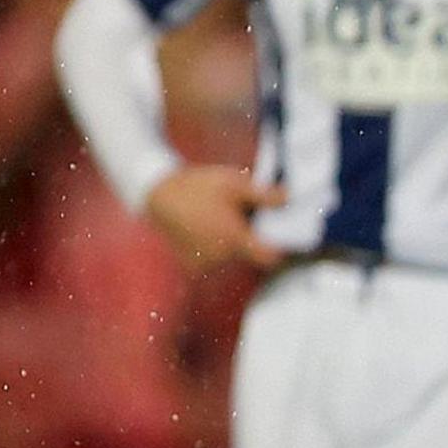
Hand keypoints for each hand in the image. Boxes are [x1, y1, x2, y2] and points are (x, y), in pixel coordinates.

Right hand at [141, 165, 288, 274]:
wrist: (157, 194)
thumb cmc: (198, 186)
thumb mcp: (235, 183)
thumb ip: (265, 195)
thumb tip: (289, 199)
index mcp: (235, 238)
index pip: (269, 258)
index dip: (278, 249)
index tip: (278, 237)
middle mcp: (220, 256)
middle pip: (248, 254)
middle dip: (248, 238)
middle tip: (239, 214)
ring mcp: (203, 262)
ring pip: (229, 257)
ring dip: (230, 243)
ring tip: (219, 218)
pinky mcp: (190, 264)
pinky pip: (211, 259)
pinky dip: (212, 248)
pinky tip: (204, 228)